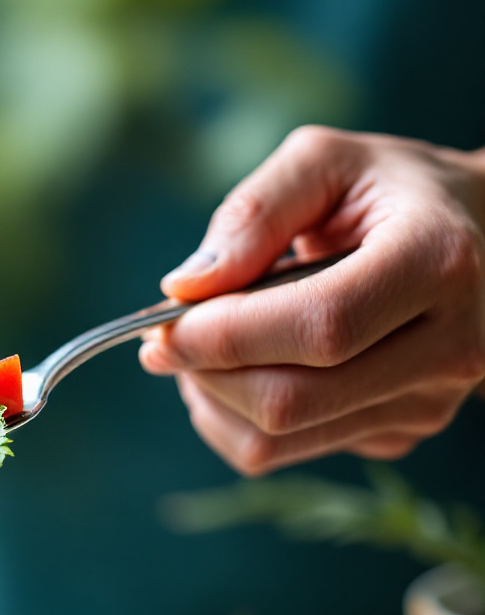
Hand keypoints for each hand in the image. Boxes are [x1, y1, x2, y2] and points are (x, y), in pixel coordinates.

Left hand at [139, 127, 484, 473]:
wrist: (478, 238)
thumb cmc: (390, 193)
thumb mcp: (328, 163)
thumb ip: (254, 212)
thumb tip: (186, 285)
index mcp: (439, 261)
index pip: (319, 327)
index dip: (224, 336)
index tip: (161, 327)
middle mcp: (450, 345)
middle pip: (291, 399)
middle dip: (205, 374)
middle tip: (168, 341)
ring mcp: (428, 403)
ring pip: (278, 440)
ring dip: (211, 401)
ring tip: (203, 351)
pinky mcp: (398, 436)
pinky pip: (284, 451)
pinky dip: (235, 418)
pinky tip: (242, 370)